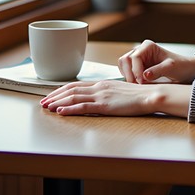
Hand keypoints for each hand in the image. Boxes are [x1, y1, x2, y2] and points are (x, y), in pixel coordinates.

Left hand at [40, 80, 189, 117]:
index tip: (52, 95)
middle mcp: (99, 87)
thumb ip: (108, 95)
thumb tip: (100, 100)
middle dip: (55, 95)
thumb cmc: (139, 96)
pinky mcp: (105, 105)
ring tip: (47, 107)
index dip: (62, 90)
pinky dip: (69, 108)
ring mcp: (101, 95)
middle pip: (71, 89)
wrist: (151, 95)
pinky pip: (83, 106)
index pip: (76, 85)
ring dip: (58, 102)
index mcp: (102, 84)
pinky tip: (60, 111)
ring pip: (73, 97)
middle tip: (42, 102)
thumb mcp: (120, 92)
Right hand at [118, 39, 194, 84]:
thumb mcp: (171, 67)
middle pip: (125, 60)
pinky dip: (129, 77)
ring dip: (128, 75)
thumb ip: (158, 70)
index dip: (136, 70)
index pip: (135, 57)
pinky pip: (126, 71)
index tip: (142, 82)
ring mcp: (138, 58)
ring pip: (124, 65)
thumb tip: (145, 75)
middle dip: (130, 73)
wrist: (186, 70)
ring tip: (138, 85)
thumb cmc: (181, 66)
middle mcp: (141, 50)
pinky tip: (138, 84)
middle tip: (138, 85)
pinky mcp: (137, 66)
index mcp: (148, 46)